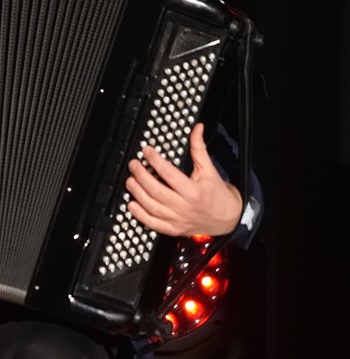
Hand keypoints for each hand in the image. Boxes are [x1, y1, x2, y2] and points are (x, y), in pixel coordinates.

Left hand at [125, 123, 242, 237]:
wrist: (228, 219)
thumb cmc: (217, 193)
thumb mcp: (209, 169)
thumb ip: (199, 149)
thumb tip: (197, 129)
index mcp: (194, 191)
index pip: (169, 174)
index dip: (155, 161)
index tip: (146, 151)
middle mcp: (185, 207)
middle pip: (157, 191)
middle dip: (141, 176)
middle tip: (133, 165)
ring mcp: (178, 220)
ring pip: (152, 208)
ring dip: (137, 194)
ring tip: (130, 181)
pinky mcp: (174, 229)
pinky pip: (153, 224)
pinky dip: (140, 216)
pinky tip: (131, 205)